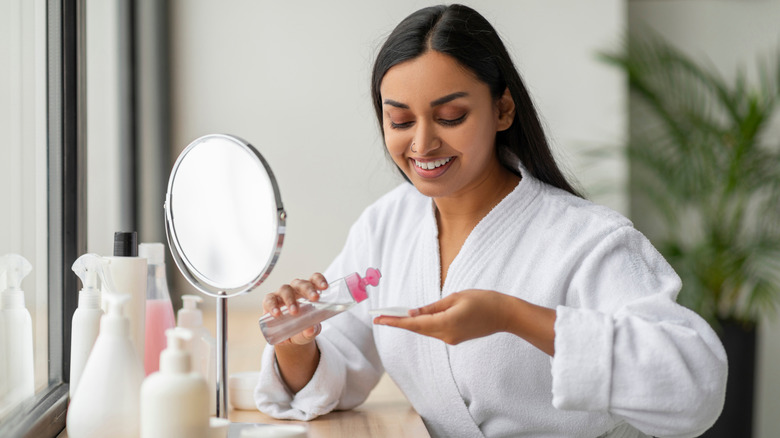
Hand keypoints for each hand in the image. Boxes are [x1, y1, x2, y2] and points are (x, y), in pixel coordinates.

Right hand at [262, 273, 328, 345]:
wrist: (288, 339)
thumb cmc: (302, 328)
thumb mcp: (309, 332)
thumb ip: (311, 331)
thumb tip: (310, 330)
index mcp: (308, 291)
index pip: (314, 279)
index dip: (319, 280)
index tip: (325, 287)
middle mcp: (295, 289)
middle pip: (301, 284)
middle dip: (308, 289)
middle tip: (314, 298)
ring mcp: (281, 294)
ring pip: (285, 289)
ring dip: (290, 299)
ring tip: (294, 311)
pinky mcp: (269, 302)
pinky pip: (269, 300)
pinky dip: (272, 306)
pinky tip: (277, 313)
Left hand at [373, 290, 510, 344]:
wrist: (505, 315)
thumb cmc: (483, 300)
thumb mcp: (455, 297)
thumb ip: (433, 307)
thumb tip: (413, 313)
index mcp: (446, 323)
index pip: (415, 324)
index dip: (395, 322)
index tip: (379, 320)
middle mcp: (447, 335)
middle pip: (417, 329)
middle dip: (398, 323)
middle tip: (380, 317)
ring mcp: (451, 339)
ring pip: (425, 331)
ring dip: (411, 324)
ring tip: (393, 316)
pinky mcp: (455, 338)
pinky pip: (434, 331)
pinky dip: (424, 325)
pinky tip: (416, 318)